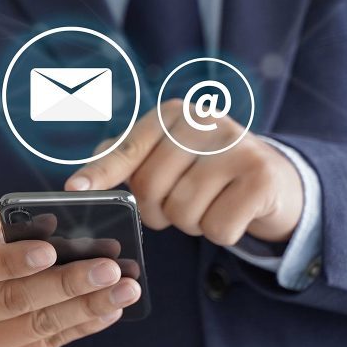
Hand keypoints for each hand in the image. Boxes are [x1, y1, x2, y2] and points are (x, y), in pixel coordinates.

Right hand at [0, 199, 141, 346]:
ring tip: (125, 289)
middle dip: (66, 283)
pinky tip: (110, 309)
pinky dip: (82, 325)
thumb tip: (15, 230)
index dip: (12, 261)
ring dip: (86, 307)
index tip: (50, 250)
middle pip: (14, 300)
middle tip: (109, 268)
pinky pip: (48, 344)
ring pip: (37, 325)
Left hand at [65, 99, 303, 244]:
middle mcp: (204, 122)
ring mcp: (236, 146)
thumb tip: (78, 180)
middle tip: (174, 206)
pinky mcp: (261, 176)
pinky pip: (217, 227)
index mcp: (172, 114)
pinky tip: (231, 213)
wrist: (272, 179)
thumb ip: (123, 159)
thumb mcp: (164, 154)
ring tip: (206, 205)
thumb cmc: (203, 170)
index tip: (74, 188)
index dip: (102, 172)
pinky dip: (220, 232)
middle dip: (156, 210)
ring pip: (182, 210)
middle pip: (150, 187)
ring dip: (190, 223)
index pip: (128, 148)